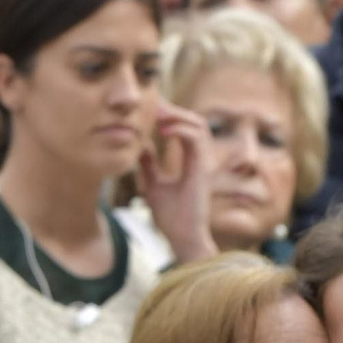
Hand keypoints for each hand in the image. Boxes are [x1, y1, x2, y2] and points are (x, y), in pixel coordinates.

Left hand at [138, 104, 215, 264]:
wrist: (182, 238)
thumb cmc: (171, 218)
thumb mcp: (153, 184)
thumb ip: (149, 164)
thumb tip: (139, 145)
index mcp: (192, 162)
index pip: (187, 128)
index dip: (172, 115)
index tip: (152, 109)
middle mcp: (201, 160)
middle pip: (195, 121)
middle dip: (175, 109)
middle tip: (153, 104)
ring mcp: (204, 164)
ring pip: (199, 125)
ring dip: (179, 115)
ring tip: (158, 114)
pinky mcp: (202, 170)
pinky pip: (196, 139)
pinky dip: (180, 129)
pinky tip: (162, 131)